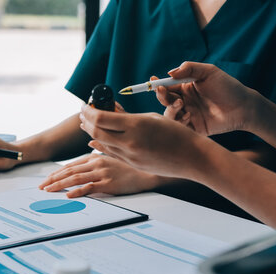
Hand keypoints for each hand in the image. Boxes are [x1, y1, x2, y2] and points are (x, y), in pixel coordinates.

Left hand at [38, 154, 159, 197]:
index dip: (57, 172)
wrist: (148, 174)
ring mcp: (102, 173)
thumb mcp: (115, 154)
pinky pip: (90, 188)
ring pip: (76, 178)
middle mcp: (97, 163)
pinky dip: (78, 191)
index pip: (72, 165)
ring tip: (48, 191)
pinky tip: (68, 195)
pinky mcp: (109, 184)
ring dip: (60, 185)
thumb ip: (101, 149)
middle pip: (70, 171)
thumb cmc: (132, 166)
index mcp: (96, 157)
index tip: (47, 178)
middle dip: (53, 179)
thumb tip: (90, 144)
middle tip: (41, 186)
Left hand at [79, 105, 210, 179]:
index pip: (101, 118)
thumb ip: (129, 118)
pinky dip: (102, 145)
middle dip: (86, 121)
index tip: (85, 105)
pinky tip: (97, 140)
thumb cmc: (176, 134)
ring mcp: (131, 156)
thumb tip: (111, 113)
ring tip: (87, 124)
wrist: (192, 157)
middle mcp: (130, 142)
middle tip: (83, 114)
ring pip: (102, 144)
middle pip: (96, 131)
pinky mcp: (133, 165)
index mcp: (136, 125)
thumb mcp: (152, 118)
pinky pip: (112, 154)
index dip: (88, 111)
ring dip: (92, 133)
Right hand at [156, 62, 253, 135]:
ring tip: (182, 105)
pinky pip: (179, 128)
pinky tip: (188, 116)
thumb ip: (189, 68)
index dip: (158, 85)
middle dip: (162, 97)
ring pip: (169, 115)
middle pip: (165, 101)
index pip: (167, 86)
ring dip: (170, 110)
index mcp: (186, 88)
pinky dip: (179, 122)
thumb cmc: (228, 87)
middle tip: (163, 92)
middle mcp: (185, 102)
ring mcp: (188, 116)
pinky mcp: (194, 129)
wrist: (243, 107)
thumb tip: (169, 73)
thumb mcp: (209, 72)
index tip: (153, 82)